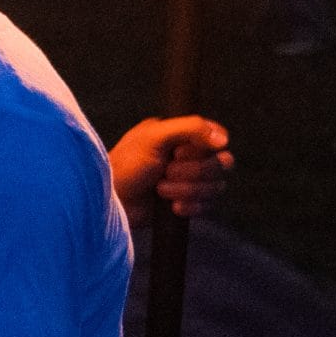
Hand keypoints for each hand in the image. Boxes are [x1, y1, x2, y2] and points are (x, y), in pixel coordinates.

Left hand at [108, 115, 234, 221]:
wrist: (113, 201)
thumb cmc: (126, 165)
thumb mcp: (154, 137)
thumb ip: (190, 129)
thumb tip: (223, 140)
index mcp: (184, 135)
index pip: (218, 138)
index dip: (205, 148)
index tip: (179, 152)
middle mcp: (191, 156)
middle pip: (222, 164)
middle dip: (193, 172)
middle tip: (166, 171)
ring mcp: (192, 181)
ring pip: (216, 187)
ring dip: (187, 190)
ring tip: (161, 190)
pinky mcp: (189, 203)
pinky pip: (208, 207)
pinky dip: (190, 207)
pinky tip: (171, 208)